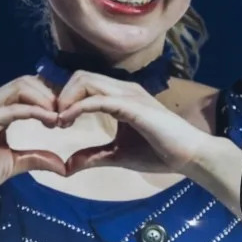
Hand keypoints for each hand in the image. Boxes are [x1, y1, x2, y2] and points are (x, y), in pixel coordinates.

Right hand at [0, 76, 64, 196]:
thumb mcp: (13, 164)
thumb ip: (36, 158)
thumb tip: (62, 165)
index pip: (29, 88)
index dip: (51, 97)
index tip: (67, 115)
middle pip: (28, 80)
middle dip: (52, 94)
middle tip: (66, 115)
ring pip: (20, 86)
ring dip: (45, 99)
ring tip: (58, 118)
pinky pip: (12, 108)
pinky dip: (34, 111)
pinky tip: (49, 120)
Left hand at [56, 71, 206, 174]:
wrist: (189, 156)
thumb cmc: (160, 153)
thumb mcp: (117, 155)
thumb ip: (93, 156)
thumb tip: (67, 166)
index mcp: (119, 96)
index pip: (84, 83)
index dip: (64, 97)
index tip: (55, 121)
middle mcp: (122, 89)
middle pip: (79, 76)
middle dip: (60, 94)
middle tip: (52, 120)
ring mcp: (128, 94)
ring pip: (85, 80)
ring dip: (65, 98)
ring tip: (59, 121)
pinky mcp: (132, 105)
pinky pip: (97, 99)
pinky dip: (78, 107)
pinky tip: (67, 121)